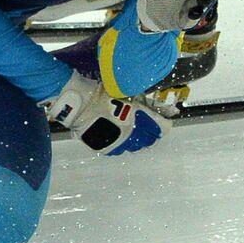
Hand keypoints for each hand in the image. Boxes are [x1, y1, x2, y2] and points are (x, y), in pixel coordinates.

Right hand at [47, 70, 169, 155]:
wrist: (76, 104)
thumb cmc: (101, 93)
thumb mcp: (126, 93)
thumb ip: (144, 101)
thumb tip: (162, 106)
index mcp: (139, 121)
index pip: (162, 127)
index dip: (166, 122)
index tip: (166, 117)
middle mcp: (131, 135)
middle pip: (150, 139)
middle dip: (152, 131)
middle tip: (148, 123)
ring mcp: (118, 143)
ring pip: (135, 146)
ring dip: (138, 138)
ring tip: (132, 129)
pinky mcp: (105, 147)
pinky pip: (120, 149)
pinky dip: (122, 143)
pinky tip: (118, 134)